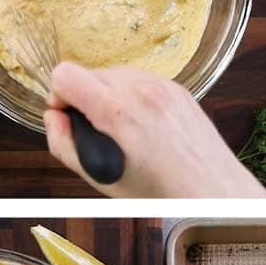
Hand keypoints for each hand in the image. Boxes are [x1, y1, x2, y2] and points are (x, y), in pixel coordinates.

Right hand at [43, 62, 265, 197]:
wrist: (212, 189)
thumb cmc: (161, 191)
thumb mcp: (102, 178)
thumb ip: (65, 144)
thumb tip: (53, 118)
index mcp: (118, 112)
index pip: (65, 74)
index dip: (59, 95)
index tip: (68, 114)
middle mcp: (141, 90)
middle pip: (89, 73)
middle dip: (85, 99)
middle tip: (99, 131)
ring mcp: (163, 86)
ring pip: (116, 74)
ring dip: (110, 96)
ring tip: (124, 130)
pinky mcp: (178, 87)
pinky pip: (141, 80)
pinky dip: (134, 97)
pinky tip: (144, 125)